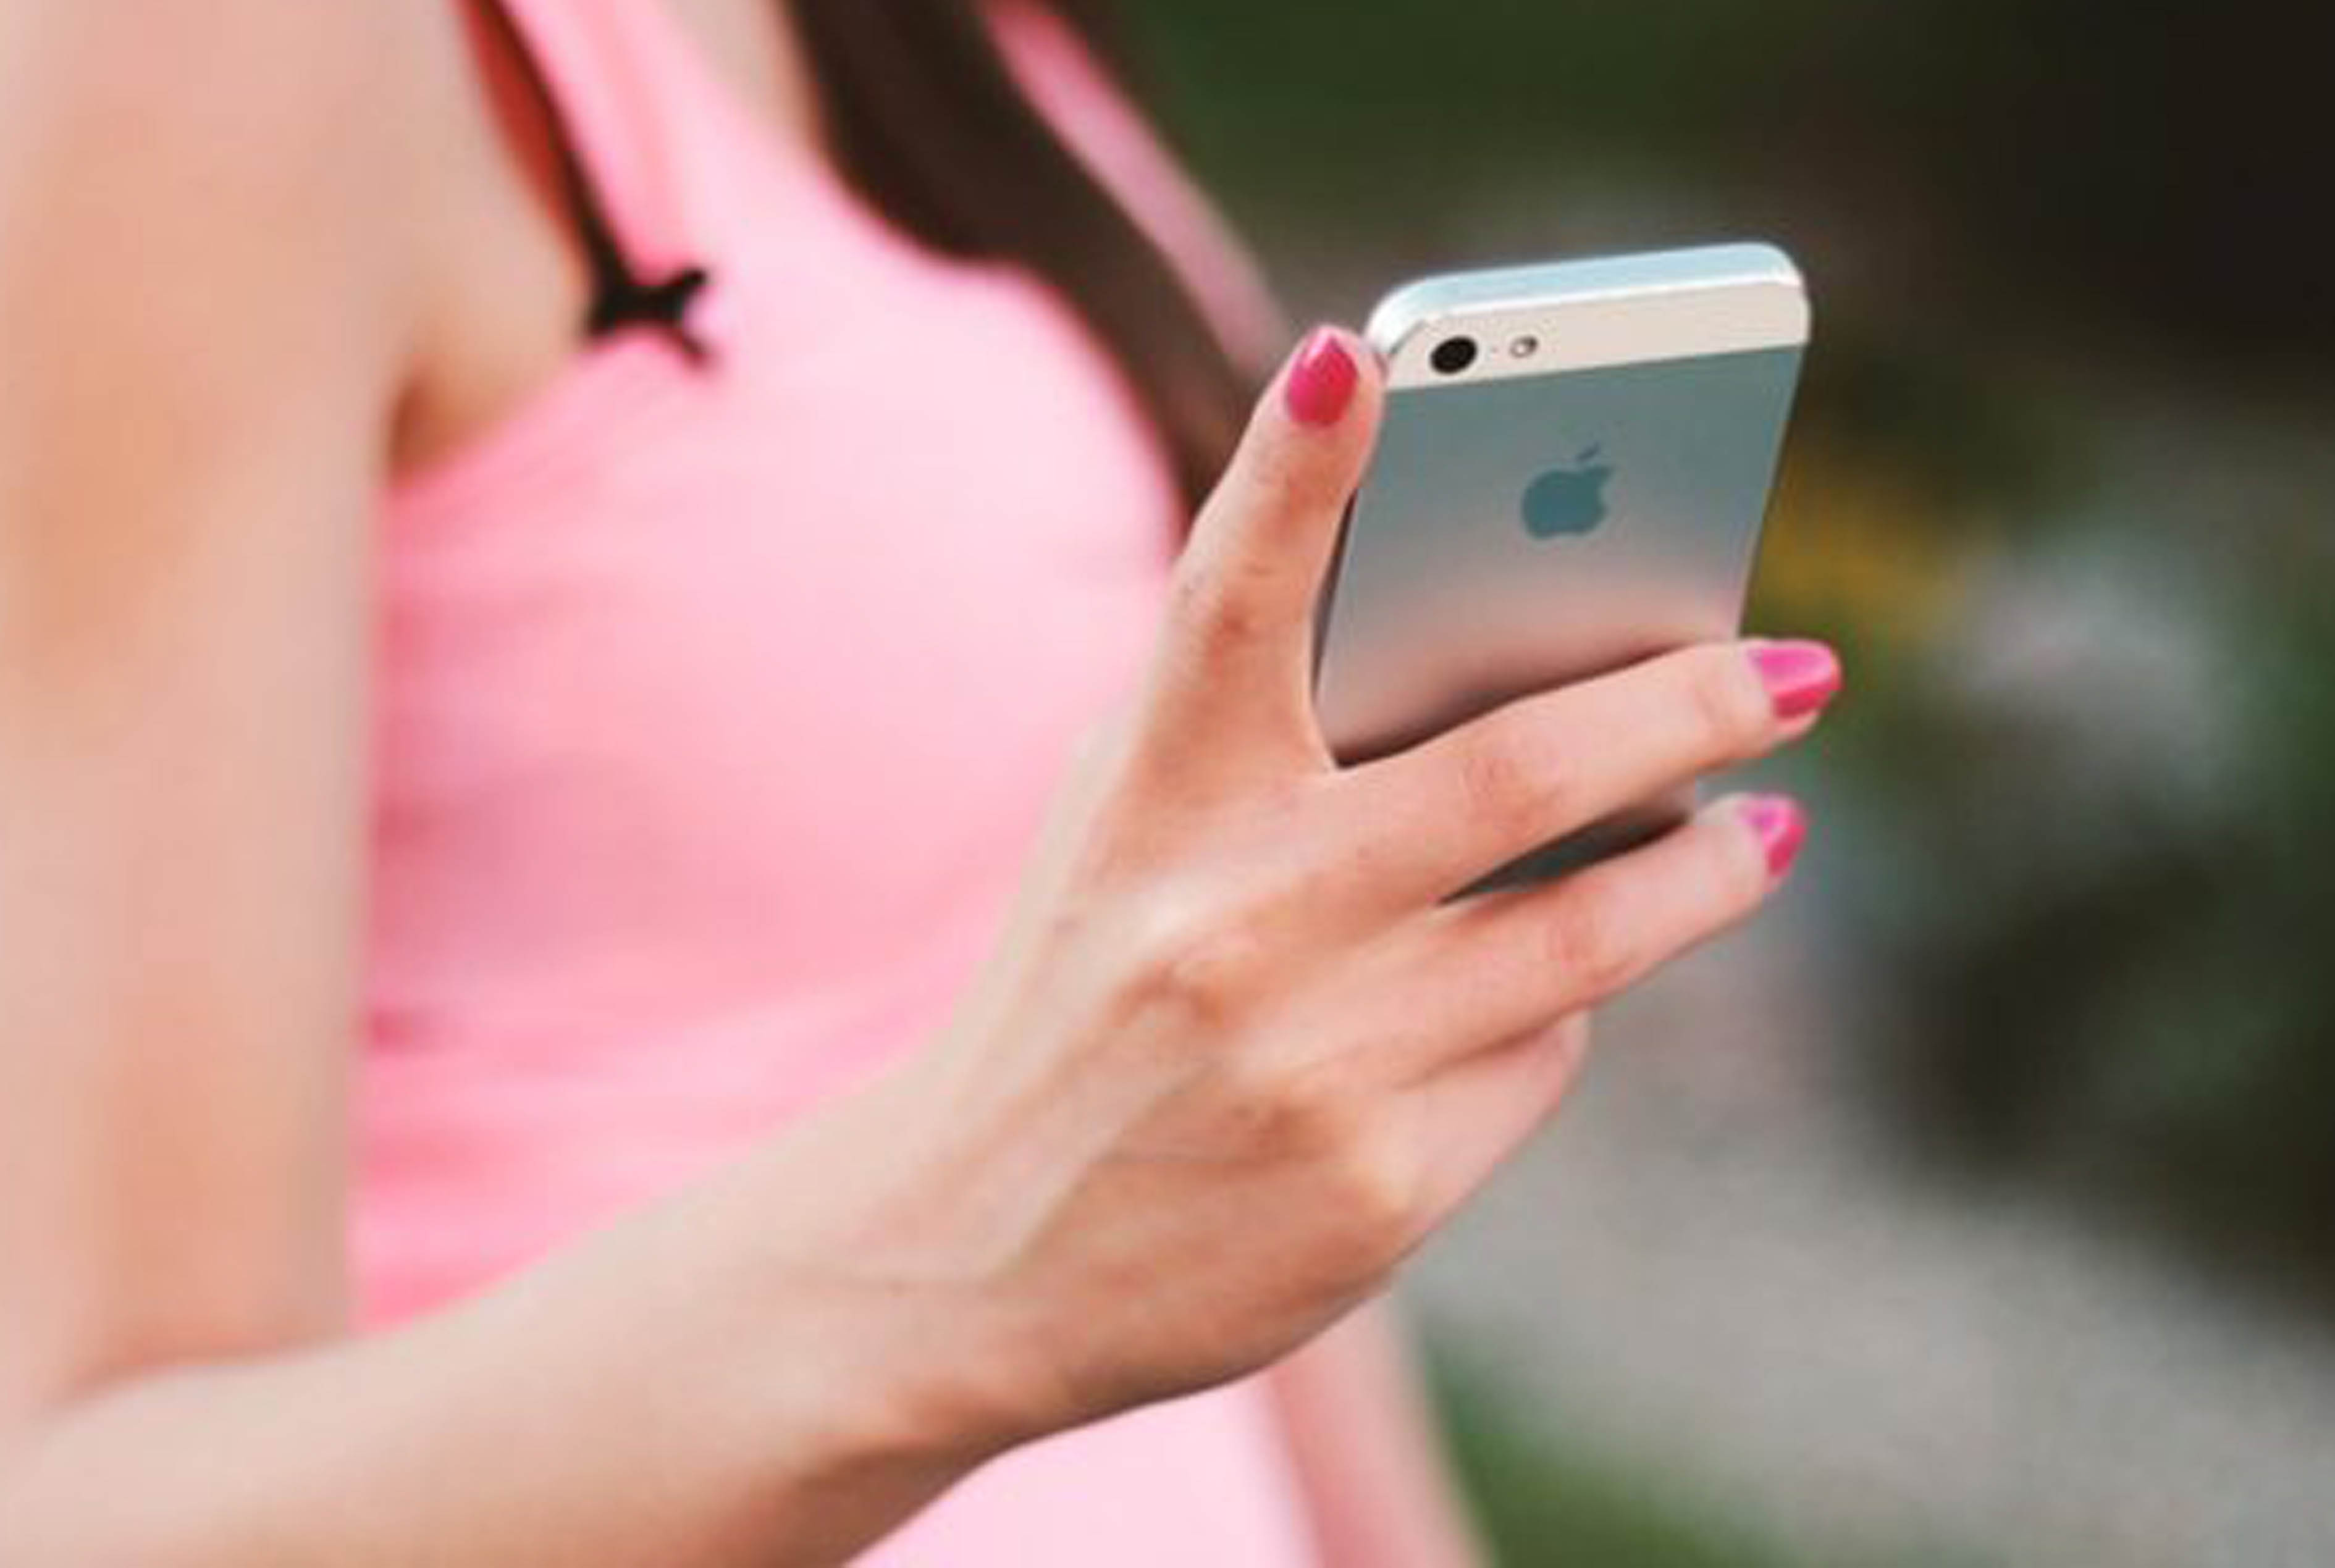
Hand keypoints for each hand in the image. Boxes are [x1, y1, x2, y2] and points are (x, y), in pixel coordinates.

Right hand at [833, 327, 1838, 1438]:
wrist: (971, 1255)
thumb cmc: (1079, 997)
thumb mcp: (1126, 840)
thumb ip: (1261, 739)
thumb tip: (1519, 656)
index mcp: (1146, 807)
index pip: (1220, 602)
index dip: (1286, 469)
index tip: (1352, 354)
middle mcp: (1229, 924)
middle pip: (1513, 770)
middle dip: (1685, 705)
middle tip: (1797, 670)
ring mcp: (1313, 1064)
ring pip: (1587, 931)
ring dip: (1706, 871)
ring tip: (1768, 825)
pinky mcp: (1379, 1189)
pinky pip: (1542, 1060)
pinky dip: (1562, 1011)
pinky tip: (1540, 1001)